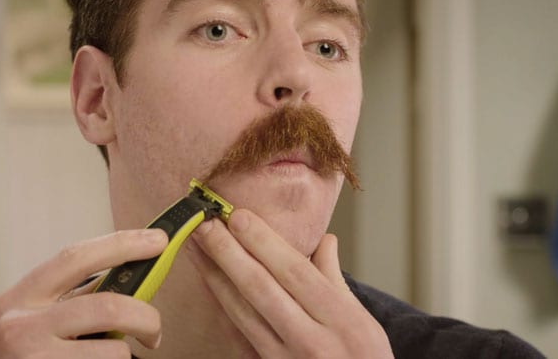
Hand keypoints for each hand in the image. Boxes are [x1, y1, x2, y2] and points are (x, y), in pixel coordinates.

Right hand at [0, 229, 167, 358]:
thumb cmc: (11, 355)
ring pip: (111, 351)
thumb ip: (72, 297)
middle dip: (146, 316)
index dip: (122, 244)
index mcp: (22, 296)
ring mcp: (32, 358)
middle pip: (107, 307)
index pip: (77, 257)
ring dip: (125, 354)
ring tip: (117, 357)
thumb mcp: (29, 317)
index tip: (157, 240)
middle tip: (154, 329)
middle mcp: (22, 325)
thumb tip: (129, 275)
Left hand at [187, 209, 393, 357]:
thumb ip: (335, 278)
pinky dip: (222, 307)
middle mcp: (311, 340)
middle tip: (205, 223)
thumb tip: (325, 241)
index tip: (239, 217)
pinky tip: (208, 284)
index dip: (263, 242)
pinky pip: (239, 335)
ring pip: (242, 312)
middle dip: (228, 253)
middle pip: (261, 289)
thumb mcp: (361, 318)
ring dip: (215, 276)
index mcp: (341, 319)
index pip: (294, 272)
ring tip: (196, 247)